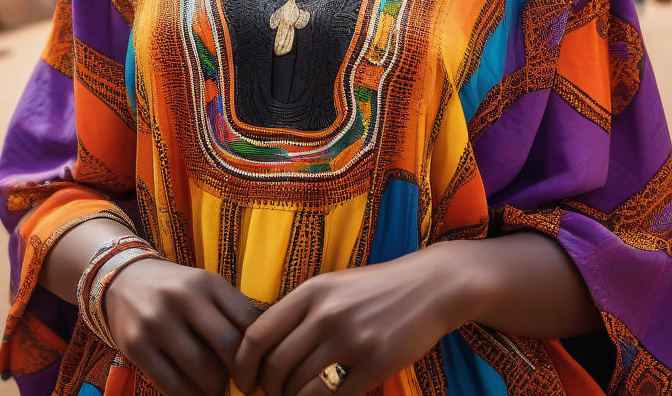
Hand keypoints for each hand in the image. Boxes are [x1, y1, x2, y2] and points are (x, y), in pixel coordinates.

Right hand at [104, 258, 259, 395]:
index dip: (258, 350)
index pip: (248, 320)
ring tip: (215, 389)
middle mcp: (183, 297)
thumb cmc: (177, 290)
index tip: (258, 367)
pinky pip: (170, 384)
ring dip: (214, 389)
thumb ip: (230, 312)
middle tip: (241, 384)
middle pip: (227, 346)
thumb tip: (262, 354)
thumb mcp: (205, 287)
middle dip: (239, 374)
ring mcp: (158, 321)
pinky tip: (194, 394)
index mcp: (207, 282)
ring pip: (201, 370)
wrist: (124, 279)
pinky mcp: (137, 345)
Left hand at [234, 251, 459, 395]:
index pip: (257, 335)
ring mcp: (351, 339)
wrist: (429, 287)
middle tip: (274, 395)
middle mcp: (326, 314)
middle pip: (275, 366)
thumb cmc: (375, 289)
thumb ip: (299, 311)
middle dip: (268, 390)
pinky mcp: (374, 364)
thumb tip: (260, 349)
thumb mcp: (332, 286)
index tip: (244, 381)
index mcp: (311, 291)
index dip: (242, 365)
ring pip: (299, 388)